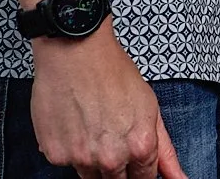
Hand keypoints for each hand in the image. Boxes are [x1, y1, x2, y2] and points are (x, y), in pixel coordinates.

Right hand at [30, 29, 187, 178]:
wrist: (76, 54)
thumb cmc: (113, 73)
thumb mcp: (151, 109)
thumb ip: (165, 151)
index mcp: (140, 147)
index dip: (141, 169)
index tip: (135, 160)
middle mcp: (110, 159)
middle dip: (119, 166)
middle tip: (112, 137)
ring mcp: (80, 159)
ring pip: (90, 175)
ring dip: (94, 159)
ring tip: (94, 126)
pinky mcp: (54, 155)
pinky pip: (66, 162)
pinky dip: (70, 148)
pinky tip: (75, 123)